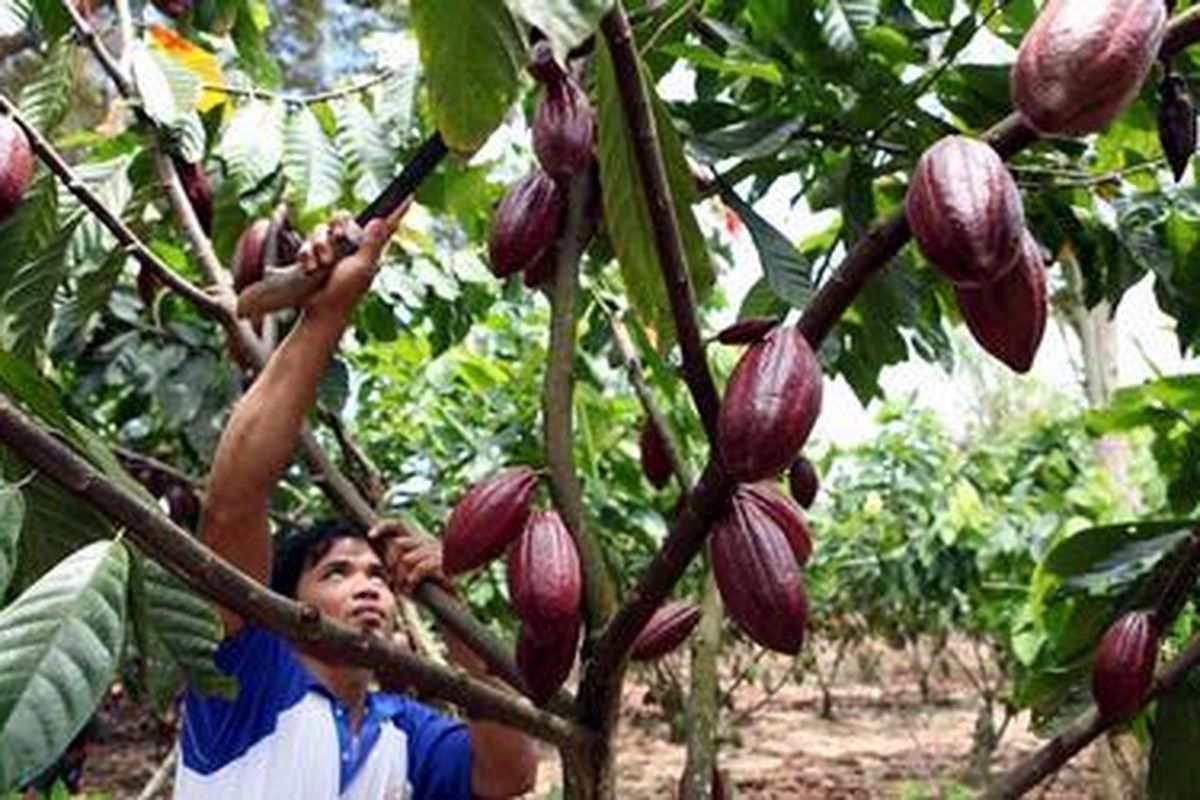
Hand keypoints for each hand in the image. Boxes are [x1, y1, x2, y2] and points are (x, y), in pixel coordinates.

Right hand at [299, 200, 410, 316]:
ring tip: (323, 264)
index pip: (386, 224)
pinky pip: (308, 242)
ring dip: (319, 246)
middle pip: (343, 218)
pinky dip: (307, 254)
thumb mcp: (362, 267)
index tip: (410, 194)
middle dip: (335, 229)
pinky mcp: (316, 255)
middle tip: (336, 243)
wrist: (321, 310)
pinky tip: (310, 268)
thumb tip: (382, 220)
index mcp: (369, 248)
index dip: (398, 210)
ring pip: (322, 229)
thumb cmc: (345, 293)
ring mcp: (333, 250)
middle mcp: (353, 245)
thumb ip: (371, 244)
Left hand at [368, 518, 452, 595]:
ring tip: (402, 588)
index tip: (370, 535)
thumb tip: (378, 573)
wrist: (453, 596)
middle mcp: (426, 541)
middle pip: (398, 544)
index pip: (399, 524)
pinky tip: (411, 588)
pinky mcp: (442, 563)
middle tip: (392, 580)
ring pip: (406, 559)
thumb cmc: (427, 585)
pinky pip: (419, 569)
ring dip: (400, 576)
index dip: (384, 526)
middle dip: (390, 563)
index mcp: (418, 540)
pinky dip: (411, 580)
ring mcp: (435, 551)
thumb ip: (395, 568)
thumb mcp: (408, 575)